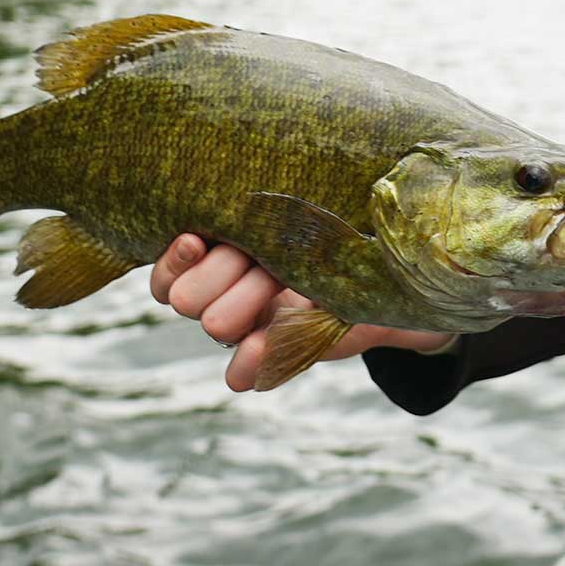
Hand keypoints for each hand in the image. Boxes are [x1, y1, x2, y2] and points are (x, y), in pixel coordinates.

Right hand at [149, 234, 455, 390]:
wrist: (394, 272)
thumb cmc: (345, 228)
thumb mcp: (316, 212)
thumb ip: (285, 207)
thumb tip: (268, 198)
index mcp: (230, 243)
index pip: (170, 266)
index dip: (175, 259)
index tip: (197, 239)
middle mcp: (232, 286)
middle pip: (187, 295)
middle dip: (217, 277)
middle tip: (254, 263)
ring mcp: (254, 321)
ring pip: (216, 323)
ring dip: (238, 309)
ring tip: (271, 290)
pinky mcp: (283, 350)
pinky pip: (246, 368)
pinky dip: (249, 361)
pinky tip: (251, 361)